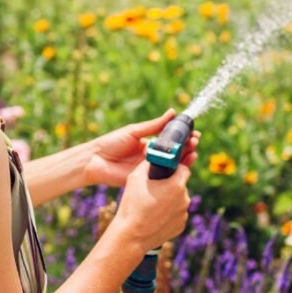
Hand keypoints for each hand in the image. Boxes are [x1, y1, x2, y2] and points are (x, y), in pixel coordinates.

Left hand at [85, 108, 200, 187]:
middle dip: (187, 148)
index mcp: (150, 143)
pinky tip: (183, 166)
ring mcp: (150, 169)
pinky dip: (174, 172)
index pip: (171, 140)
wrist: (95, 160)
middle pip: (174, 153)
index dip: (183, 137)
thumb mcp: (135, 131)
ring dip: (184, 159)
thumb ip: (154, 125)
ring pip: (171, 165)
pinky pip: (162, 177)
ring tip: (193, 152)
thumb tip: (172, 112)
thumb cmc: (112, 142)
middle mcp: (152, 156)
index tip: (194, 134)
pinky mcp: (147, 180)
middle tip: (195, 142)